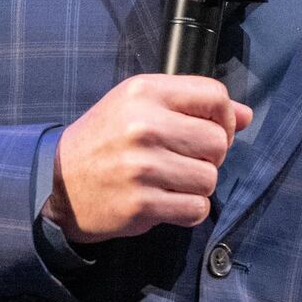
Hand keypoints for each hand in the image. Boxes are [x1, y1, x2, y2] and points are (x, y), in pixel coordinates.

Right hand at [41, 74, 253, 243]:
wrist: (56, 182)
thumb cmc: (104, 140)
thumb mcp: (139, 106)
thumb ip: (192, 105)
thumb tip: (246, 116)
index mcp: (145, 92)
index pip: (215, 96)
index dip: (225, 118)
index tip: (212, 131)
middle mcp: (144, 125)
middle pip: (218, 142)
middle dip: (210, 157)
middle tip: (185, 160)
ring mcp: (142, 166)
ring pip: (210, 179)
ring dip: (197, 186)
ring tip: (171, 181)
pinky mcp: (141, 204)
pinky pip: (195, 209)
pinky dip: (188, 210)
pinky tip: (166, 201)